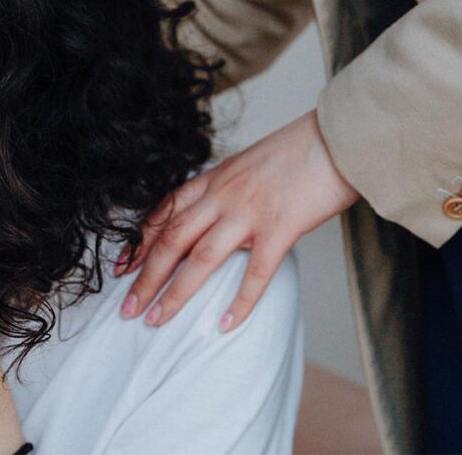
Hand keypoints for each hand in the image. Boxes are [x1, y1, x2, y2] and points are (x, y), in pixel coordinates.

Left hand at [115, 108, 359, 331]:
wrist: (340, 135)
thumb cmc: (302, 148)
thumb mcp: (252, 162)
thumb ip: (231, 187)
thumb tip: (220, 211)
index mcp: (217, 177)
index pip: (167, 211)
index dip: (141, 240)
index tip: (122, 265)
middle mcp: (225, 194)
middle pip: (172, 239)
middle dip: (146, 276)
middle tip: (127, 307)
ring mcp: (250, 211)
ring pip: (200, 258)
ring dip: (175, 293)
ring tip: (156, 320)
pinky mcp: (281, 227)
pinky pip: (255, 273)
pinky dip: (239, 302)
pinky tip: (224, 325)